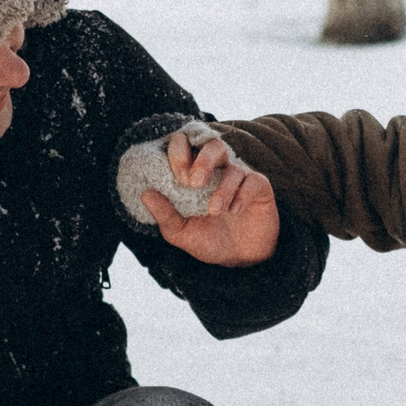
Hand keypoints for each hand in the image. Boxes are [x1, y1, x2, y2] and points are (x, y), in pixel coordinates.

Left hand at [142, 129, 280, 266]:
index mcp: (194, 174)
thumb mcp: (181, 232)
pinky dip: (242, 195)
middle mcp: (218, 170)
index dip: (179, 154)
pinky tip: (235, 211)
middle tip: (193, 183)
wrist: (240, 260)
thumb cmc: (208, 240)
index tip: (178, 179)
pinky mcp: (260, 187)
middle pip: (213, 145)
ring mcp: (240, 178)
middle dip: (202, 161)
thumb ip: (165, 214)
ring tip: (215, 211)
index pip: (185, 146)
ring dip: (222, 189)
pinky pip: (253, 182)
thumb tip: (146, 194)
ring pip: (234, 167)